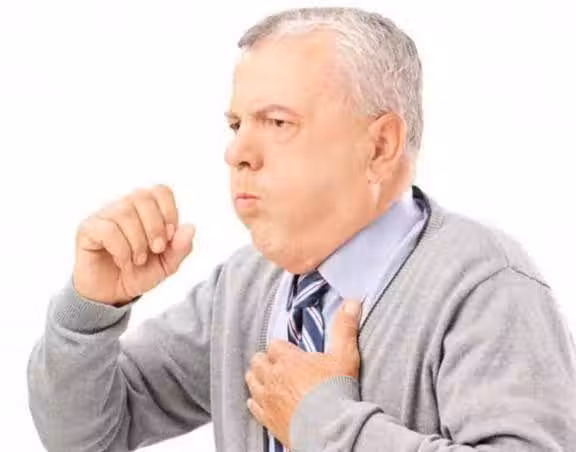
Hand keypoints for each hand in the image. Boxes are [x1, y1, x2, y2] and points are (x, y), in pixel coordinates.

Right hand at [73, 184, 195, 305]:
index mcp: (146, 210)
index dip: (169, 212)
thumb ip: (181, 248)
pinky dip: (122, 250)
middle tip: (157, 250)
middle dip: (155, 227)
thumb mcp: (167, 265)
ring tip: (138, 260)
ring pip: (125, 213)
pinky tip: (123, 262)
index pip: (160, 191)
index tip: (170, 236)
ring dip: (138, 242)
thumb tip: (190, 227)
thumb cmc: (138, 274)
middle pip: (143, 197)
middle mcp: (124, 207)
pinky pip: (108, 230)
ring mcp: (104, 216)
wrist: (112, 295)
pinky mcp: (88, 229)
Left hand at [245, 299, 361, 448]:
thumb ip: (345, 328)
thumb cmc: (336, 392)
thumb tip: (353, 302)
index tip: (292, 353)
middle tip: (281, 365)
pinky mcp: (267, 419)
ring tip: (271, 380)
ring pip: (252, 381)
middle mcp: (272, 377)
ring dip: (259, 378)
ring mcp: (267, 399)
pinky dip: (257, 401)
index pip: (274, 345)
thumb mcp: (345, 356)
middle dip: (267, 361)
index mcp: (287, 359)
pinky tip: (266, 402)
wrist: (330, 431)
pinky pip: (252, 405)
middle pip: (258, 361)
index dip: (283, 348)